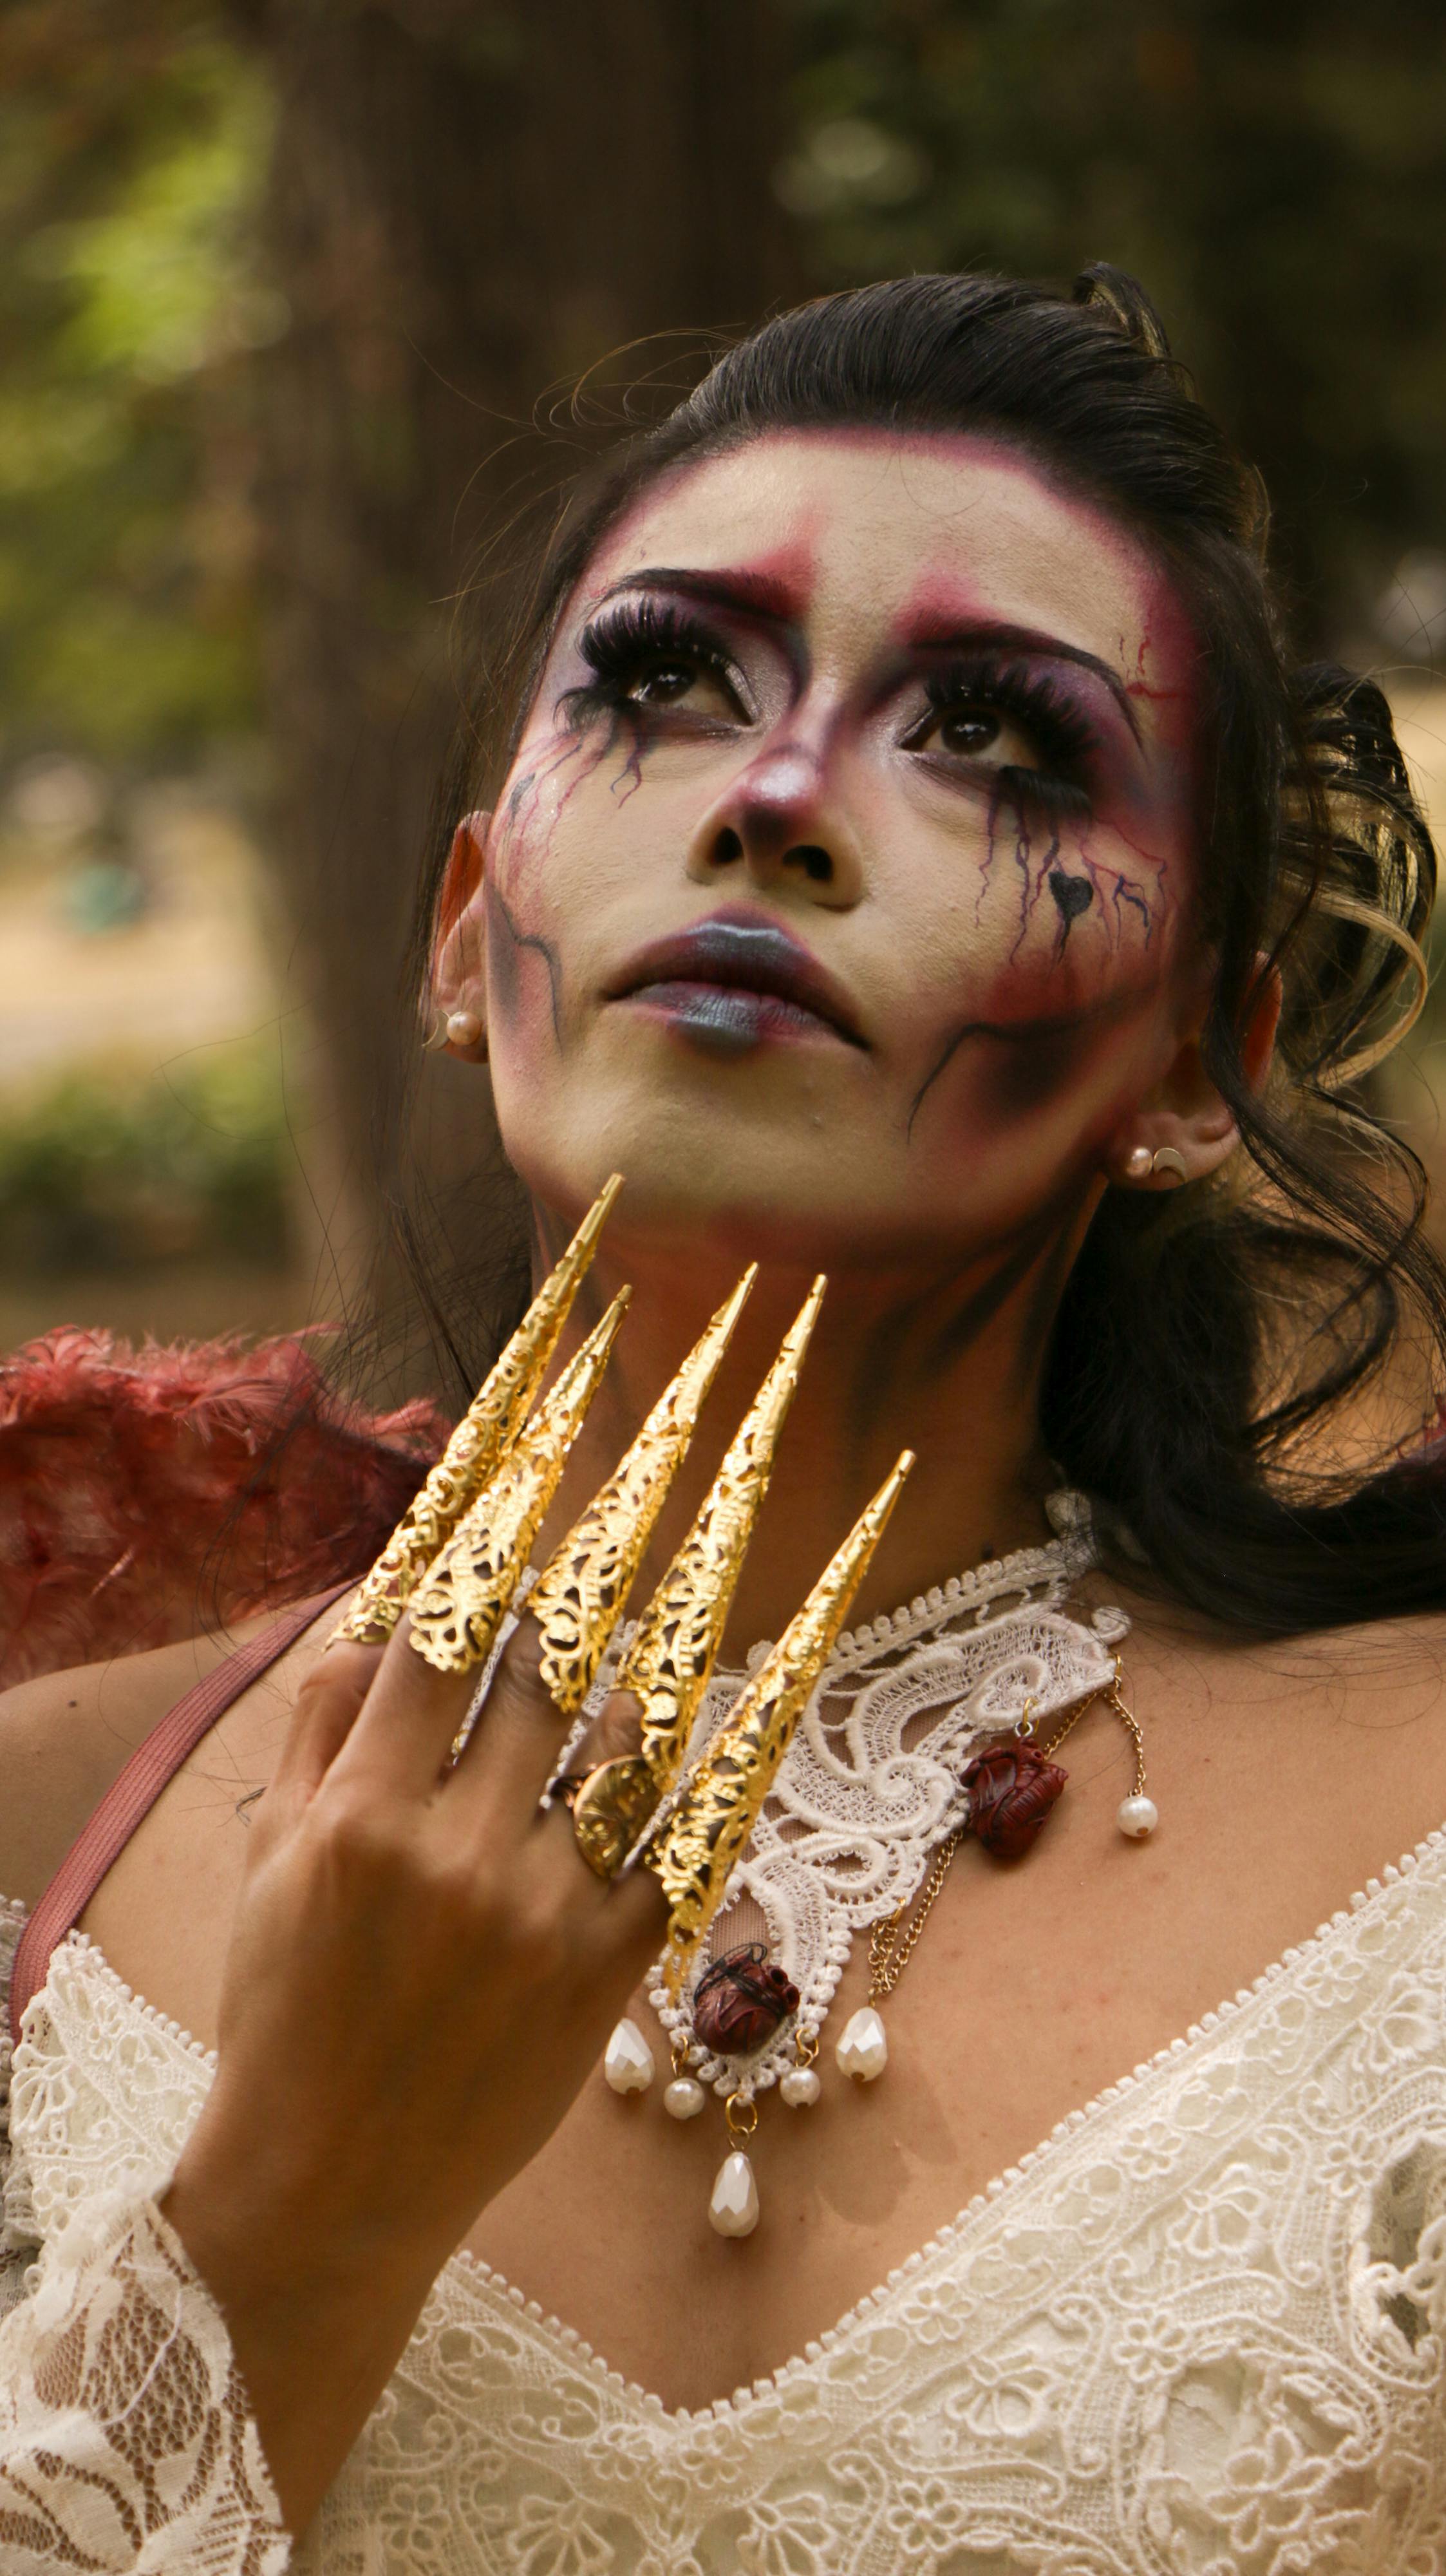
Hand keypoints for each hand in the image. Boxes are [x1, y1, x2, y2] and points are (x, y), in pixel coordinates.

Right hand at [162, 1609, 661, 2536]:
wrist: (332, 2183)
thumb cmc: (284, 2007)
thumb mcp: (269, 1861)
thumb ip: (321, 1731)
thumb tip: (386, 1615)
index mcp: (361, 1818)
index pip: (441, 1641)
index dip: (493, 1547)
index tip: (531, 1476)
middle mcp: (457, 1856)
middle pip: (542, 1677)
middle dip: (575, 1597)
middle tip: (606, 1543)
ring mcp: (542, 1914)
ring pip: (623, 1745)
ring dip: (644, 1670)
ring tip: (669, 1614)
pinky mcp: (606, 1970)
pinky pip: (680, 1844)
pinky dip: (711, 1773)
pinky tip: (752, 1707)